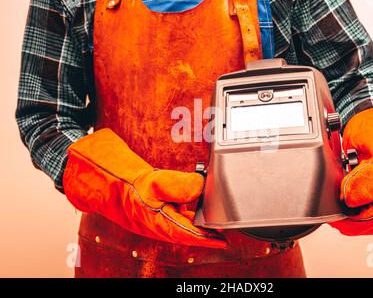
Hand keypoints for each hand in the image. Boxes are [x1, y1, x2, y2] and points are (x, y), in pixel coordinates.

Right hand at [63, 129, 226, 247]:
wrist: (100, 181)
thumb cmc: (121, 184)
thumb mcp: (152, 182)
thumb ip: (177, 185)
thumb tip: (201, 186)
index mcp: (156, 221)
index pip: (186, 234)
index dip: (205, 238)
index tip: (221, 241)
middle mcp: (156, 223)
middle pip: (185, 230)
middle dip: (203, 231)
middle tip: (220, 229)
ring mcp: (153, 218)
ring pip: (179, 222)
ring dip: (194, 220)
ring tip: (211, 217)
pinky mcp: (151, 211)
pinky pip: (172, 214)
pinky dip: (184, 210)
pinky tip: (192, 202)